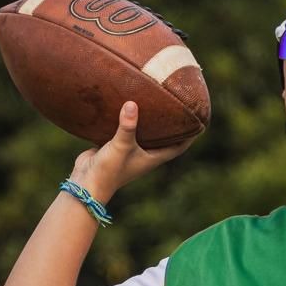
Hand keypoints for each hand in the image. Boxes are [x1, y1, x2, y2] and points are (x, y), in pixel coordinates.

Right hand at [69, 102, 195, 201]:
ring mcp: (130, 151)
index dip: (191, 136)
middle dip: (172, 125)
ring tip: (157, 103)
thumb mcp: (120, 146)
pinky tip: (128, 106)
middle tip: (180, 105)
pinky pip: (127, 132)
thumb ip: (127, 126)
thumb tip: (132, 104)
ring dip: (151, 122)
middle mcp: (144, 155)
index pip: (179, 146)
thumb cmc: (108, 170)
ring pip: (145, 135)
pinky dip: (130, 122)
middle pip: (164, 139)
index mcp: (153, 158)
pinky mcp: (115, 147)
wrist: (85, 182)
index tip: (200, 121)